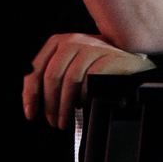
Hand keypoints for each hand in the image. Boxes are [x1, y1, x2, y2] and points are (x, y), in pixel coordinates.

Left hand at [24, 32, 154, 129]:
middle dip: (50, 103)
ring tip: (66, 120)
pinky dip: (85, 94)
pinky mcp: (110, 56)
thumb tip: (31, 100)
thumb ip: (53, 77)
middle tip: (53, 121)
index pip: (36, 69)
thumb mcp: (71, 67)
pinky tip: (84, 104)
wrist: (132, 63)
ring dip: (66, 105)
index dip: (30, 93)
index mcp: (59, 42)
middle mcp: (74, 40)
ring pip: (71, 79)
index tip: (31, 112)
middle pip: (53, 75)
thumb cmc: (98, 68)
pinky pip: (91, 78)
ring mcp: (93, 46)